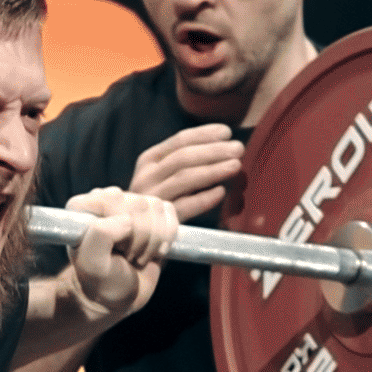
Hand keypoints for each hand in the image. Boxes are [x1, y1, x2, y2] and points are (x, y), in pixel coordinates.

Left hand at [60, 183, 180, 326]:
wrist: (117, 299)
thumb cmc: (100, 283)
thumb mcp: (92, 264)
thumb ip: (100, 235)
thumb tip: (127, 219)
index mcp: (83, 208)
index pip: (112, 198)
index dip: (121, 227)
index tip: (115, 250)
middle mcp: (105, 201)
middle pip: (139, 204)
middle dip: (139, 238)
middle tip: (127, 256)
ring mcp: (129, 205)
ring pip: (155, 207)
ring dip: (153, 240)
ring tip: (137, 256)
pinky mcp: (151, 213)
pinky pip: (168, 211)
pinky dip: (167, 236)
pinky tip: (154, 251)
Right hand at [125, 124, 244, 224]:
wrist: (134, 239)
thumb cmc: (159, 204)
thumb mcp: (164, 177)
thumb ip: (186, 162)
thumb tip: (225, 146)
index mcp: (149, 161)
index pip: (179, 141)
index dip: (205, 134)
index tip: (227, 132)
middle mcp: (146, 177)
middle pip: (183, 157)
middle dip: (213, 150)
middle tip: (238, 149)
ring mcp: (151, 199)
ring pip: (184, 178)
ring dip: (212, 170)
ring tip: (235, 166)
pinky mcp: (158, 222)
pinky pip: (184, 207)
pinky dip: (203, 198)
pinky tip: (220, 192)